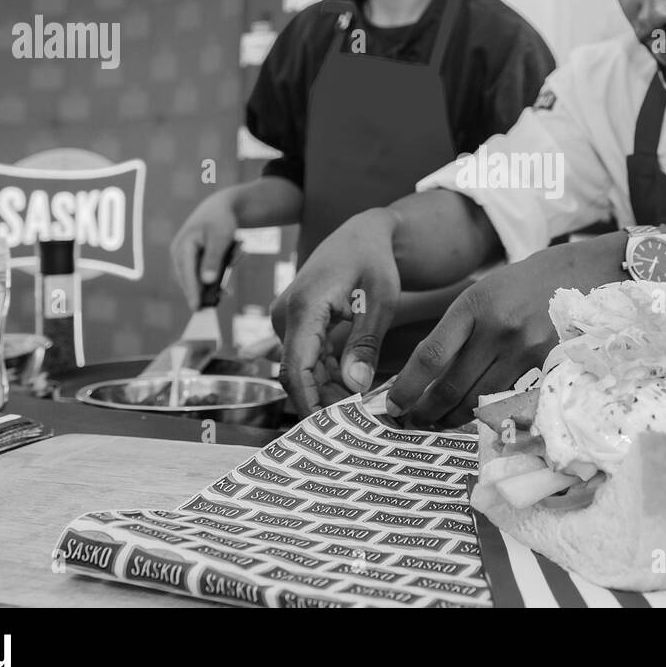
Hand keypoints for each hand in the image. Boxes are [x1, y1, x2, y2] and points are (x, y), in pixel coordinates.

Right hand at [170, 190, 238, 309]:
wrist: (221, 208)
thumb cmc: (221, 220)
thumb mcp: (221, 238)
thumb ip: (214, 259)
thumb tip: (207, 281)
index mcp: (183, 246)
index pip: (187, 274)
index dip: (192, 292)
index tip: (197, 308)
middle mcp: (179, 252)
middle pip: (189, 280)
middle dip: (202, 293)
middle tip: (214, 306)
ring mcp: (184, 256)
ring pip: (195, 278)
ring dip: (210, 285)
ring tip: (225, 293)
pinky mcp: (191, 258)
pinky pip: (200, 273)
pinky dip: (212, 278)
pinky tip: (224, 286)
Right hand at [269, 209, 400, 416]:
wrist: (361, 234)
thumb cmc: (374, 260)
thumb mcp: (380, 301)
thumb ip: (365, 344)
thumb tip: (356, 388)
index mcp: (304, 308)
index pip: (296, 368)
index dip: (310, 404)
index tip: (331, 432)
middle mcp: (286, 316)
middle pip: (297, 374)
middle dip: (323, 404)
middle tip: (356, 431)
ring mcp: (288, 320)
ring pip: (302, 370)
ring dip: (327, 393)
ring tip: (359, 417)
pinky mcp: (298, 325)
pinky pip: (308, 359)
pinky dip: (328, 377)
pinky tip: (352, 396)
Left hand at [387, 236, 621, 427]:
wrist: (580, 273)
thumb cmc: (521, 286)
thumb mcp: (481, 295)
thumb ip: (455, 332)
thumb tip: (421, 377)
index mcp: (474, 305)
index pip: (431, 356)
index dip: (407, 387)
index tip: (392, 405)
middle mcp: (499, 329)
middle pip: (451, 387)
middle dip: (426, 411)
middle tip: (412, 421)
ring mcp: (525, 351)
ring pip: (479, 401)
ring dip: (453, 417)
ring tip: (440, 420)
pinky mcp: (546, 367)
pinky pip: (507, 400)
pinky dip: (487, 411)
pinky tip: (475, 414)